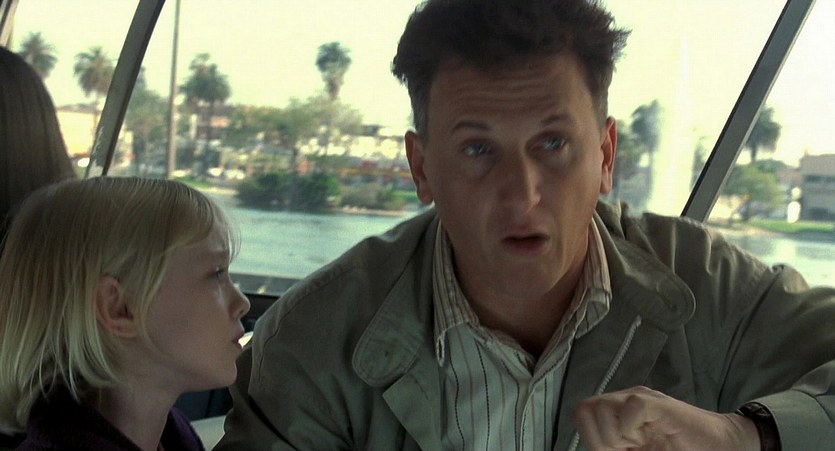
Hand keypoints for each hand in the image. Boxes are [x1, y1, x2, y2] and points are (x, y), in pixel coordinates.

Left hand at [571, 386, 759, 450]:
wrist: (724, 444)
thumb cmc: (682, 448)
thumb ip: (617, 449)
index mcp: (618, 414)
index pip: (582, 414)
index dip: (590, 437)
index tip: (617, 450)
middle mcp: (625, 401)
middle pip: (585, 408)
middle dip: (599, 437)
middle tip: (625, 447)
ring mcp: (642, 399)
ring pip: (602, 406)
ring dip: (615, 434)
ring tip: (637, 442)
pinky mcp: (660, 404)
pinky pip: (631, 406)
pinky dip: (631, 427)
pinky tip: (646, 436)